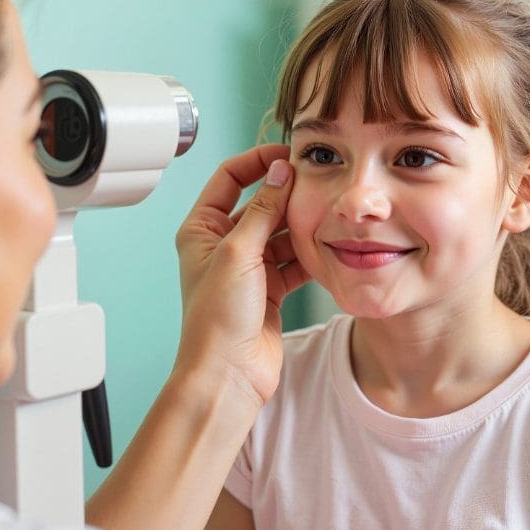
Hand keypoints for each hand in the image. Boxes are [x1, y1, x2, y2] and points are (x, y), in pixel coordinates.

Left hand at [174, 144, 309, 405]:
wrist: (228, 374)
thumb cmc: (217, 319)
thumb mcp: (238, 254)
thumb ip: (262, 210)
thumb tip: (280, 171)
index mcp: (201, 229)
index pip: (230, 178)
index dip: (258, 161)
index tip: (290, 154)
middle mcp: (223, 244)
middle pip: (260, 203)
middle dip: (287, 194)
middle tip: (318, 183)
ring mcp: (248, 267)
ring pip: (281, 232)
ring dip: (301, 225)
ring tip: (328, 215)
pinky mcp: (270, 288)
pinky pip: (294, 260)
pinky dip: (309, 253)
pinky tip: (328, 245)